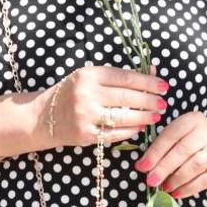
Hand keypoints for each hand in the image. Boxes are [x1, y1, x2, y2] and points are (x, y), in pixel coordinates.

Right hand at [42, 65, 166, 148]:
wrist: (43, 117)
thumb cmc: (72, 93)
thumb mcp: (89, 78)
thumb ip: (117, 77)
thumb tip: (151, 72)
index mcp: (89, 75)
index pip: (126, 77)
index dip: (148, 82)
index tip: (163, 86)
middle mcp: (86, 94)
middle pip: (127, 97)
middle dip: (150, 100)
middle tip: (163, 103)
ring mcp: (85, 115)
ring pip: (124, 117)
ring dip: (144, 117)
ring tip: (156, 116)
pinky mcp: (85, 134)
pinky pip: (115, 133)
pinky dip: (131, 131)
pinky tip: (140, 127)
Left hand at [136, 112, 206, 199]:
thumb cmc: (193, 142)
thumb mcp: (179, 136)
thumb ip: (163, 147)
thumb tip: (142, 165)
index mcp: (192, 119)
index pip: (171, 135)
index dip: (155, 152)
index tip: (142, 167)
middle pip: (183, 150)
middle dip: (164, 168)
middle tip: (151, 181)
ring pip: (195, 165)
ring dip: (177, 179)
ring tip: (165, 188)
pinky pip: (205, 180)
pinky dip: (189, 188)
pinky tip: (177, 193)